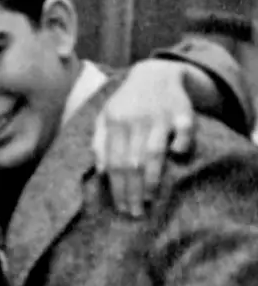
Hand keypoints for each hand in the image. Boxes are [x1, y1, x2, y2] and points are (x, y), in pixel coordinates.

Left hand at [93, 60, 195, 218]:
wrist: (154, 73)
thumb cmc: (126, 103)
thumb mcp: (105, 118)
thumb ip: (100, 143)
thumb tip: (100, 171)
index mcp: (114, 123)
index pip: (115, 162)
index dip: (117, 187)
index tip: (120, 208)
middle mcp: (135, 120)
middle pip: (132, 162)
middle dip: (132, 191)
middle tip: (134, 213)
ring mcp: (160, 115)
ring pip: (154, 151)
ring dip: (151, 178)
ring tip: (148, 200)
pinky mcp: (182, 111)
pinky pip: (185, 130)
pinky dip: (182, 143)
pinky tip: (177, 157)